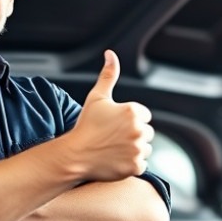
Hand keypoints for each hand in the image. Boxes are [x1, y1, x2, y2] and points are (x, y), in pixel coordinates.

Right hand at [65, 50, 153, 180]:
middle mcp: (138, 130)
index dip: (130, 120)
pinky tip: (116, 159)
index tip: (115, 125)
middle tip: (113, 138)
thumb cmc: (85, 125)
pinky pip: (142, 164)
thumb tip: (111, 54)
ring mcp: (138, 150)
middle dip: (134, 134)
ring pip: (146, 148)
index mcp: (133, 112)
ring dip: (135, 149)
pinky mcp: (136, 166)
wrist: (74, 155)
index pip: (144, 116)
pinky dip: (131, 164)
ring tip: (114, 149)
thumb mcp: (97, 97)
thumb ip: (108, 75)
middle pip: (147, 132)